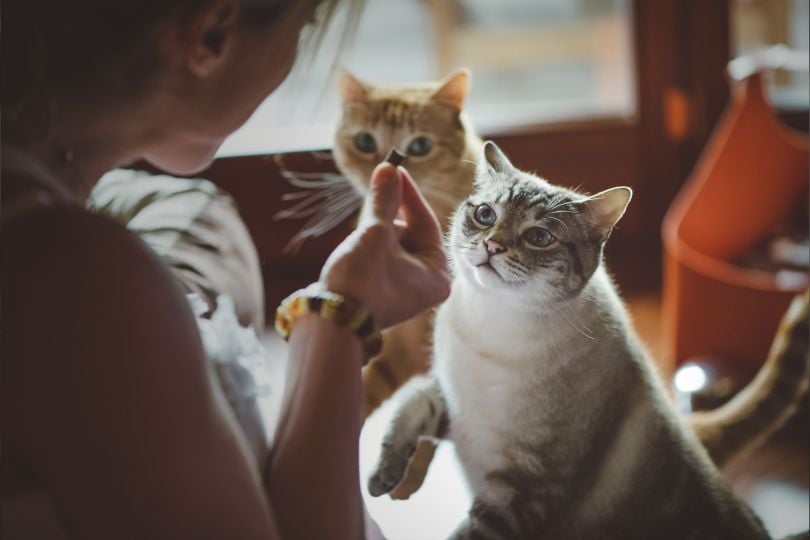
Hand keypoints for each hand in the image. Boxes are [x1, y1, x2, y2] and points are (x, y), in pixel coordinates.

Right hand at [320, 163, 450, 328]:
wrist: (331, 322)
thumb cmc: (361, 281)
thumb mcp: (375, 233)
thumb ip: (385, 199)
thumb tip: (389, 168)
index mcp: (438, 274)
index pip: (426, 222)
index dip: (408, 193)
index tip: (394, 168)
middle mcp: (427, 285)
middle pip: (410, 233)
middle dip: (388, 216)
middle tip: (374, 196)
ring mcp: (405, 290)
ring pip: (393, 245)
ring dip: (376, 232)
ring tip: (360, 238)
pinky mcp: (384, 292)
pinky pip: (382, 259)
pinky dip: (370, 247)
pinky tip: (355, 249)